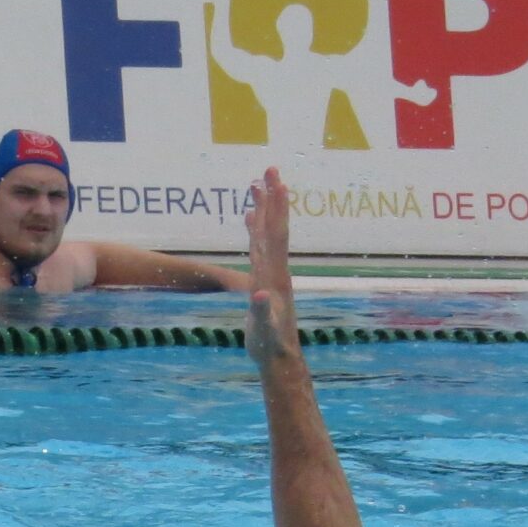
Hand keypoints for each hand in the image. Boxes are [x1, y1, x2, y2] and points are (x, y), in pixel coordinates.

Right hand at [244, 166, 300, 364]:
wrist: (278, 357)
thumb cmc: (269, 344)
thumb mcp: (265, 330)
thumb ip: (261, 312)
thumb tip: (258, 295)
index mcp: (275, 275)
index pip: (275, 235)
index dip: (276, 209)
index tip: (277, 183)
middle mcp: (276, 269)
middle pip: (274, 226)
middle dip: (273, 198)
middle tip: (270, 169)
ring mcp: (270, 273)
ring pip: (266, 234)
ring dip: (263, 209)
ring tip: (257, 185)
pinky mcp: (263, 279)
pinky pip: (258, 247)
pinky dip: (254, 229)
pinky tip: (249, 217)